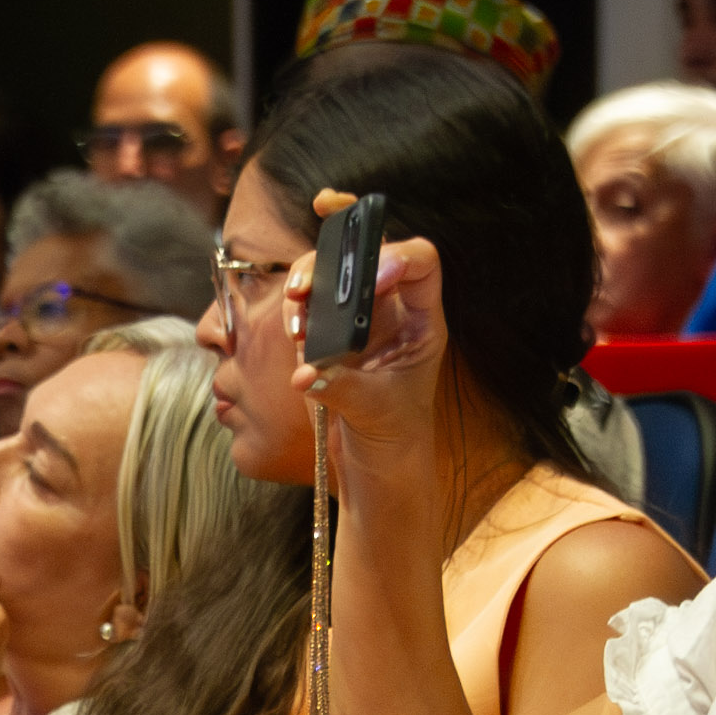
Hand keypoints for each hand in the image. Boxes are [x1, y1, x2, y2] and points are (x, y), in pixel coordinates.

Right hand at [284, 190, 458, 478]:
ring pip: (330, 271)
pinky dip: (294, 309)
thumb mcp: (376, 412)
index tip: (371, 278)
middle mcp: (391, 308)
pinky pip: (308, 302)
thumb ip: (342, 388)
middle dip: (333, 257)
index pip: (420, 262)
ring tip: (295, 315)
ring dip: (306, 280)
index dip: (397, 257)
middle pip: (364, 254)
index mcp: (421, 319)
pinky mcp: (327, 331)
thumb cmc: (394, 435)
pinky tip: (294, 332)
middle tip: (305, 285)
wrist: (376, 460)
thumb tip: (305, 373)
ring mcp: (357, 317)